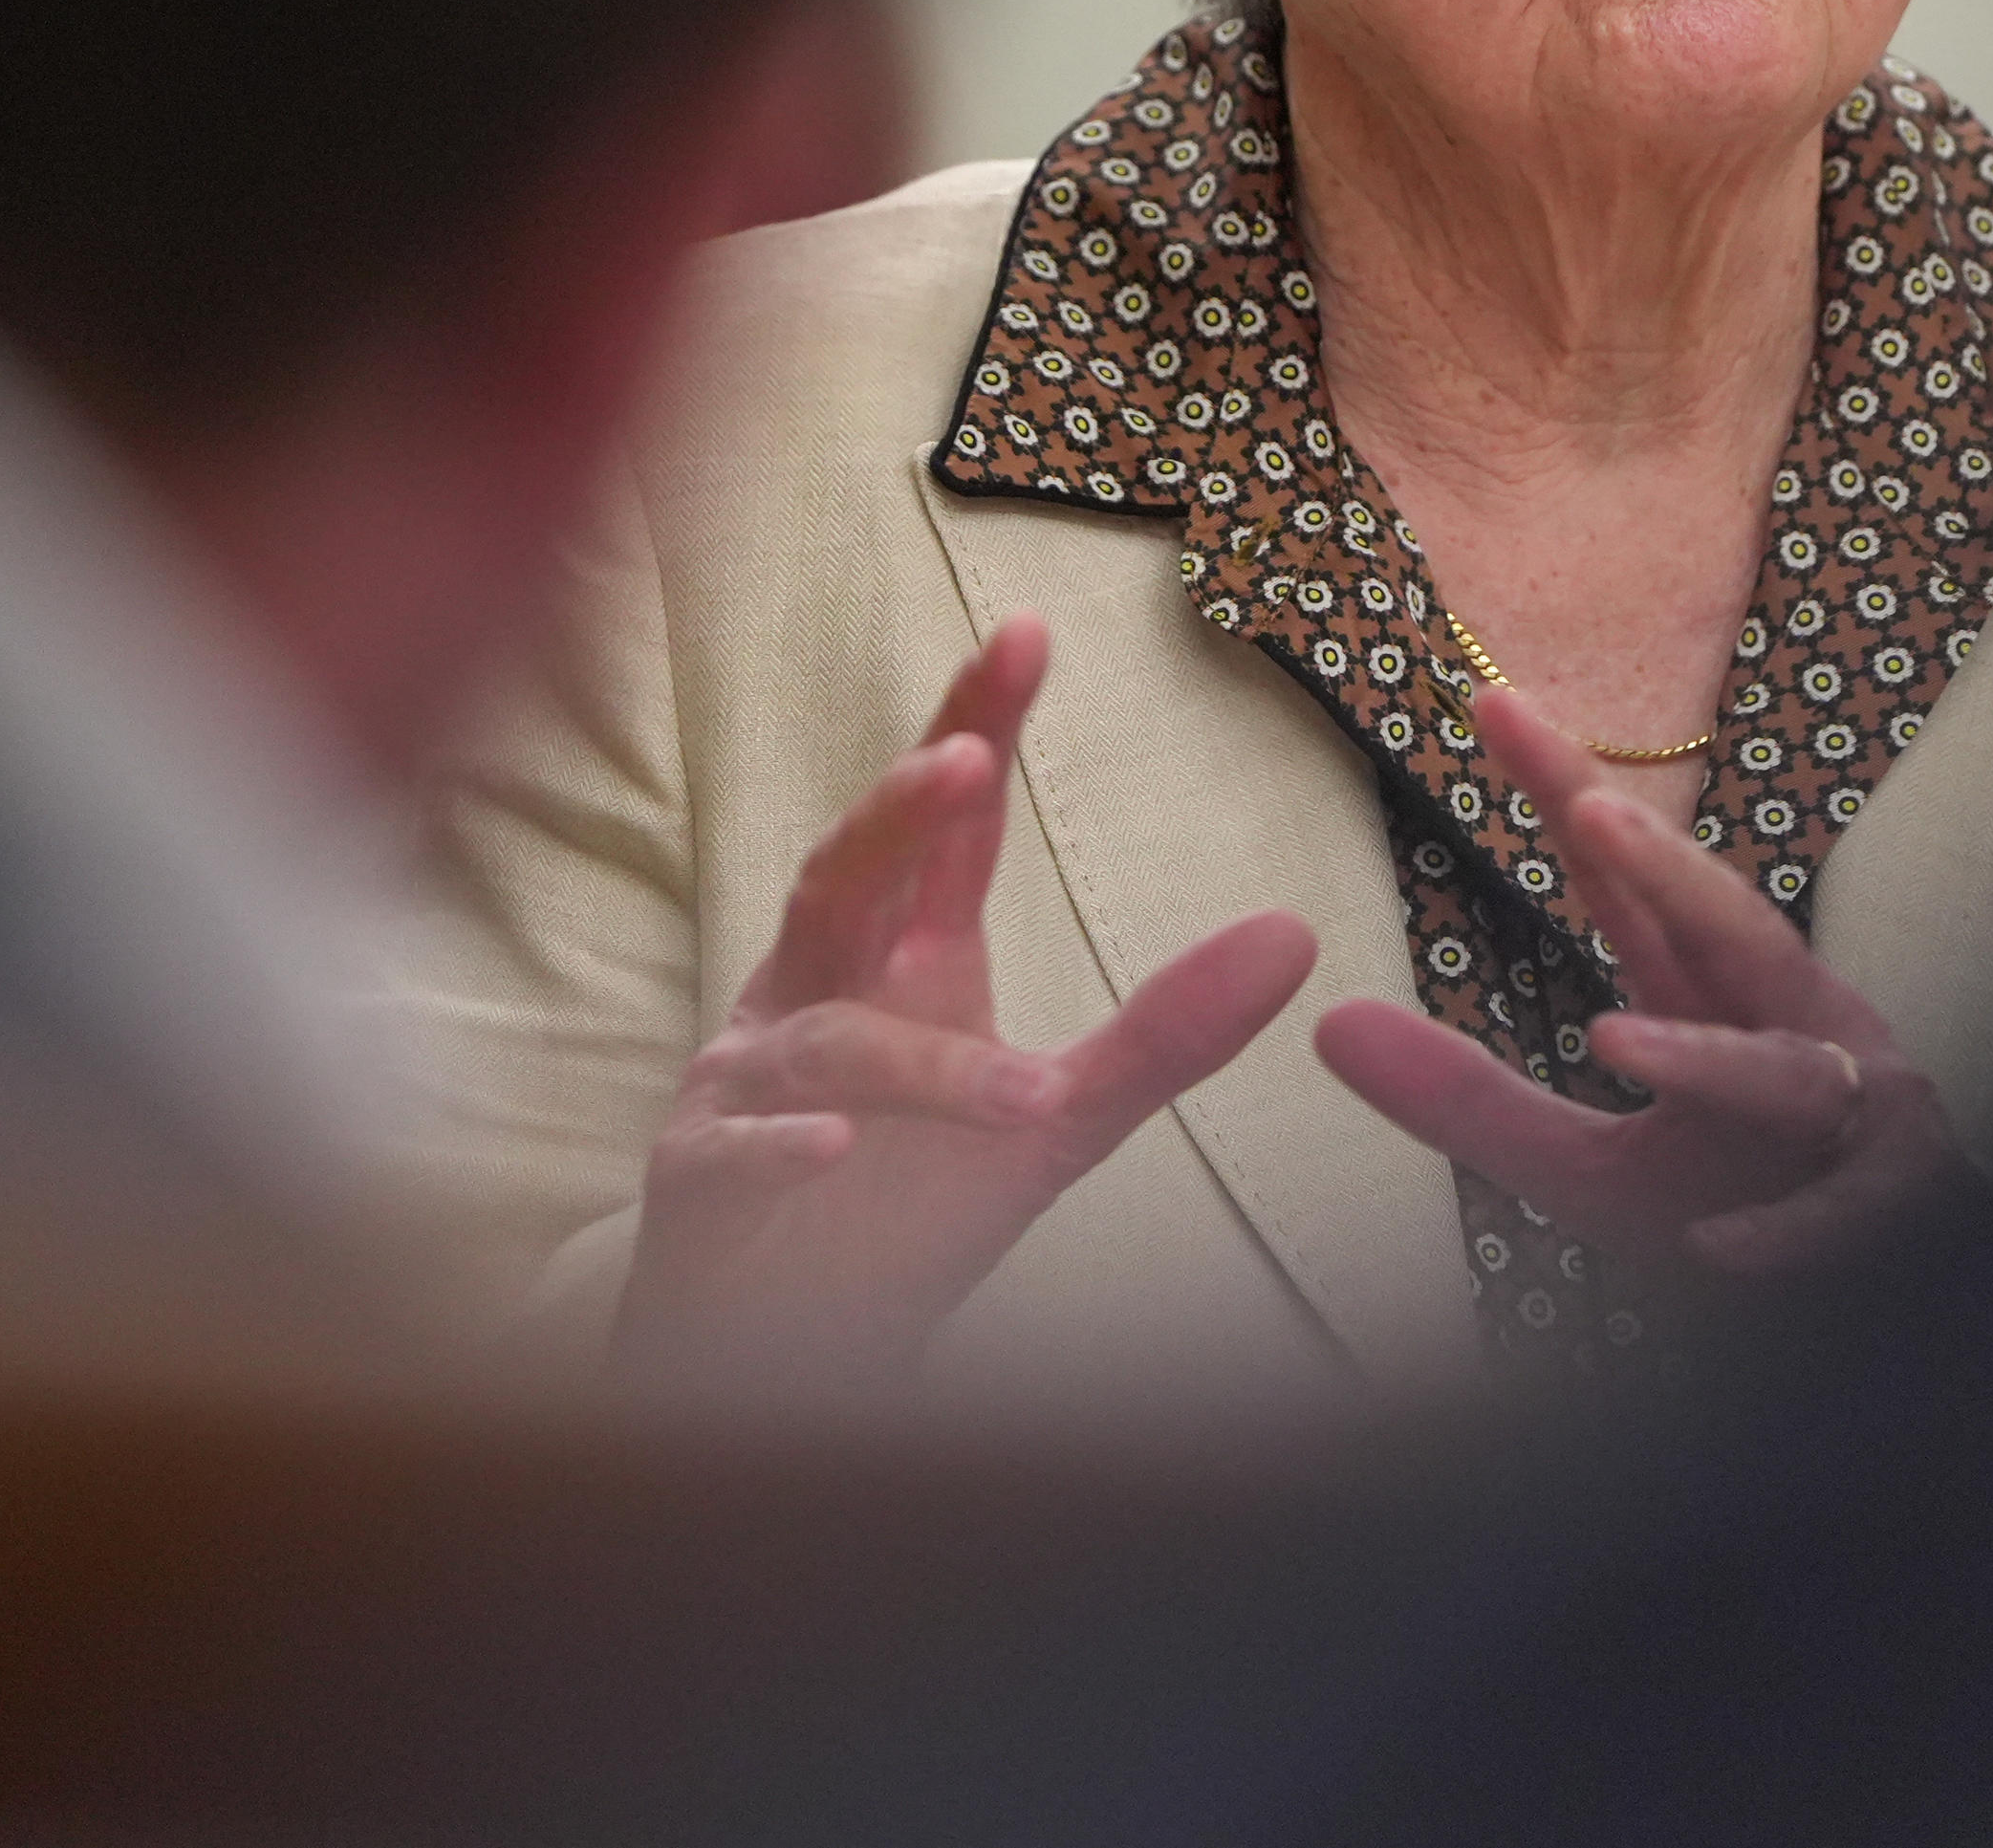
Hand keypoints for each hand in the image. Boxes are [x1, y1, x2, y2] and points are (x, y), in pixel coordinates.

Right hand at [617, 616, 1316, 1380]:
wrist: (781, 1363)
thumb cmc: (898, 1210)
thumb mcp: (1053, 1119)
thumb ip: (1163, 1035)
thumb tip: (1297, 935)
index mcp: (892, 961)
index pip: (942, 831)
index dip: (973, 724)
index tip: (1024, 628)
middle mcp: (807, 997)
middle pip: (844, 877)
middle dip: (897, 813)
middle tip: (968, 756)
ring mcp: (743, 1087)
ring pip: (822, 1045)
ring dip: (917, 1064)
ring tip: (1021, 1093)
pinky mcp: (695, 1187)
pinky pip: (727, 1153)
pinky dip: (777, 1146)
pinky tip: (832, 1144)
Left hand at [1311, 684, 1969, 1278]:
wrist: (1867, 1310)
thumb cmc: (1734, 1209)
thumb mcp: (1580, 1169)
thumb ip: (1467, 1099)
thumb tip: (1326, 1026)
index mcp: (1717, 1002)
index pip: (1629, 886)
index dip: (1566, 792)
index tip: (1489, 700)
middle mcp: (1792, 1030)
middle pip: (1728, 929)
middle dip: (1667, 867)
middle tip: (1587, 805)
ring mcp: (1854, 1116)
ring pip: (1787, 1072)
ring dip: (1706, 1060)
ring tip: (1615, 1043)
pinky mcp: (1898, 1206)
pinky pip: (1843, 1214)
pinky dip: (1789, 1231)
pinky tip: (1718, 1248)